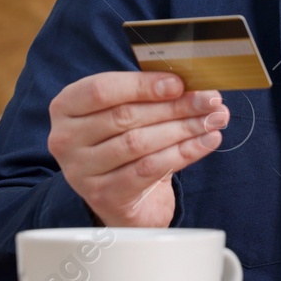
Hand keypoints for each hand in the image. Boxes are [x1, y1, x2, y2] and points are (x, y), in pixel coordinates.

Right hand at [47, 71, 229, 226]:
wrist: (120, 196)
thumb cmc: (124, 141)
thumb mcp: (126, 111)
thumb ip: (148, 94)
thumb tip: (193, 85)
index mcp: (66, 107)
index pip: (102, 90)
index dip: (142, 85)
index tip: (178, 84)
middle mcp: (66, 138)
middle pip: (125, 116)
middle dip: (174, 106)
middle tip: (209, 101)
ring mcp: (81, 170)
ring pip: (139, 143)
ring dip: (183, 129)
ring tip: (214, 120)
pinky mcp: (103, 195)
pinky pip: (148, 169)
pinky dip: (183, 153)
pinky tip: (206, 142)